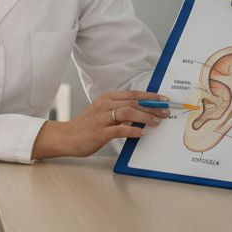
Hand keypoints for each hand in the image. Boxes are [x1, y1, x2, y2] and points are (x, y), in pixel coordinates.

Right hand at [31, 90, 169, 159]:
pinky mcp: (100, 132)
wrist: (66, 137)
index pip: (133, 94)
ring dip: (145, 116)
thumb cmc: (86, 127)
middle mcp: (104, 105)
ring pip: (128, 112)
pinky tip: (141, 133)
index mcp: (106, 98)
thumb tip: (141, 112)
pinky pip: (120, 129)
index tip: (164, 100)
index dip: (150, 96)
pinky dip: (132, 130)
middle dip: (152, 106)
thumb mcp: (102, 113)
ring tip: (156, 122)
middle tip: (165, 112)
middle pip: (133, 102)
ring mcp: (101, 118)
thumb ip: (118, 111)